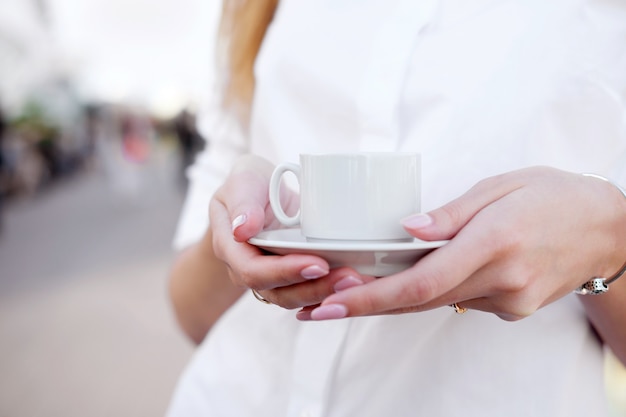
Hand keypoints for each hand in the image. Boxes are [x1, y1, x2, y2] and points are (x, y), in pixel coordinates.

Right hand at [210, 154, 366, 308]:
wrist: (261, 191)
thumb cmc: (249, 182)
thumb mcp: (243, 178)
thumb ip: (241, 201)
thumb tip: (242, 229)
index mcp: (230, 247)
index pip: (253, 270)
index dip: (285, 272)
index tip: (318, 264)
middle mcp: (248, 269)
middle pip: (279, 291)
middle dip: (316, 288)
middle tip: (350, 278)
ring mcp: (271, 277)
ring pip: (297, 297)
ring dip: (327, 293)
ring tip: (357, 281)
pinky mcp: (293, 276)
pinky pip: (310, 291)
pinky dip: (332, 290)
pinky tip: (357, 284)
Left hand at [306, 167, 625, 320]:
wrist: (608, 230)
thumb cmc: (554, 195)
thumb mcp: (501, 186)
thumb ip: (451, 214)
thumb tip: (405, 230)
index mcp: (494, 243)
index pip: (420, 282)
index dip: (369, 298)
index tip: (329, 305)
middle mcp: (501, 281)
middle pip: (417, 302)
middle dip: (364, 306)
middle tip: (317, 307)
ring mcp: (508, 301)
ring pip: (435, 303)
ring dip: (391, 300)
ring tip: (348, 293)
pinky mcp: (512, 308)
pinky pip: (459, 300)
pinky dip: (429, 292)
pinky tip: (410, 279)